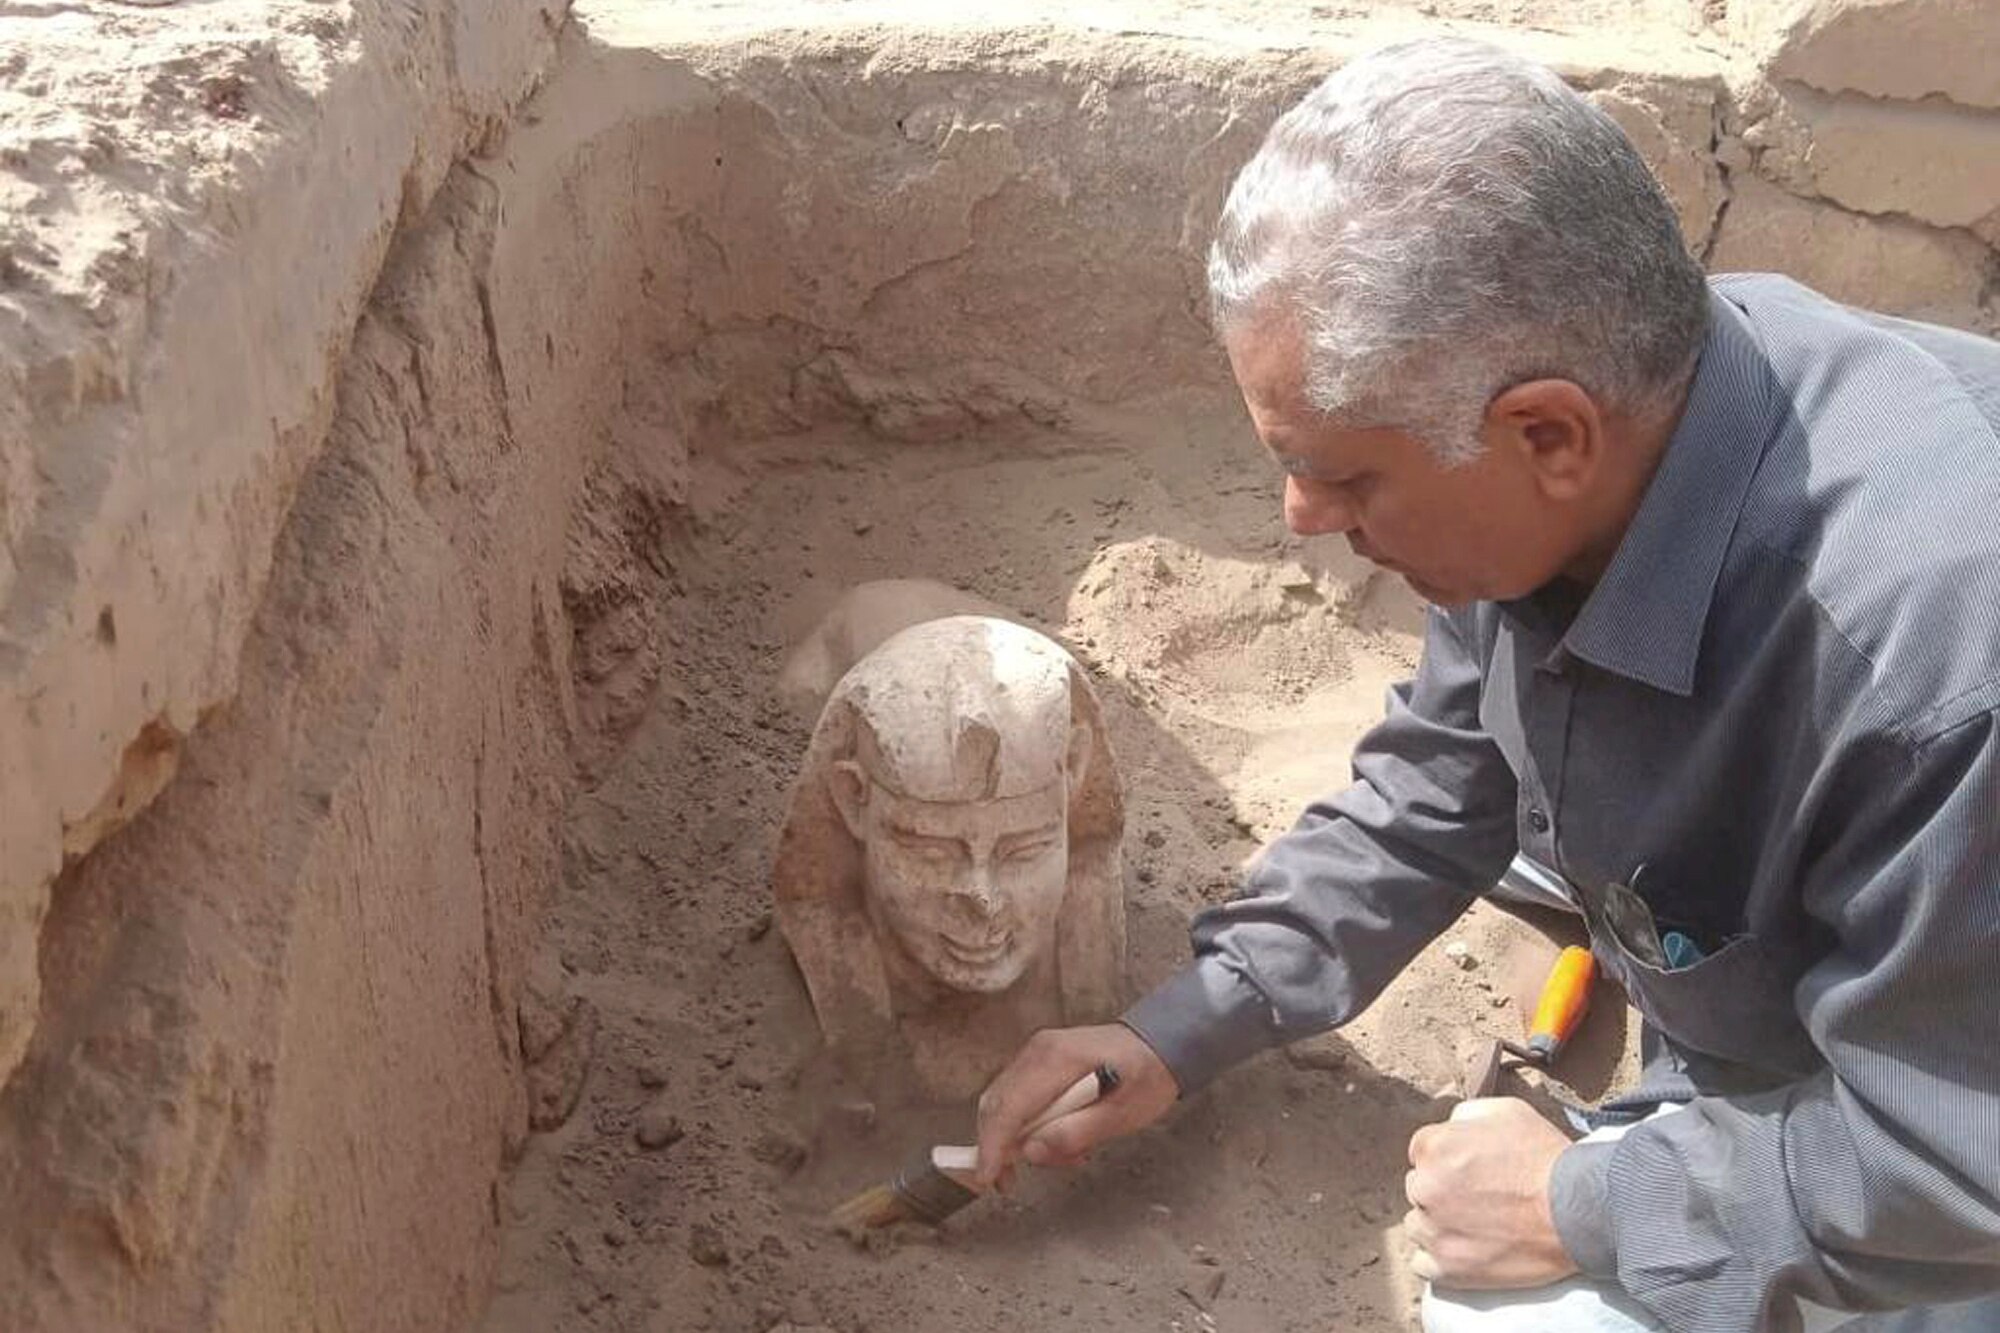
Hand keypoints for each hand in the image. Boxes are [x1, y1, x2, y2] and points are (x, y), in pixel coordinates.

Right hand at [973, 1024, 1179, 1189]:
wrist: (1160, 1043)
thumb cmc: (1147, 1075)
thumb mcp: (1123, 1113)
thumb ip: (1076, 1132)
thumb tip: (1031, 1151)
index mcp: (1057, 1059)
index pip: (1008, 1106)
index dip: (992, 1145)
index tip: (987, 1177)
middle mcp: (1038, 1050)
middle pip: (996, 1104)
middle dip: (998, 1147)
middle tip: (1011, 1181)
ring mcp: (1036, 1053)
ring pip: (1003, 1103)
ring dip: (1018, 1139)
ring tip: (1063, 1156)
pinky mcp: (1039, 1061)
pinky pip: (1018, 1097)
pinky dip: (1027, 1125)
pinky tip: (1060, 1138)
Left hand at [1403, 1097, 1578, 1289]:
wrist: (1578, 1213)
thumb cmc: (1546, 1160)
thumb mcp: (1506, 1111)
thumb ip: (1464, 1116)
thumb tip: (1450, 1128)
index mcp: (1434, 1147)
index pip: (1421, 1152)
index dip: (1448, 1160)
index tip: (1471, 1171)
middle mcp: (1425, 1188)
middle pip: (1419, 1189)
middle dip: (1442, 1191)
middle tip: (1479, 1198)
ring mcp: (1434, 1231)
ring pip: (1418, 1226)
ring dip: (1439, 1225)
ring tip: (1477, 1225)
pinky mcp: (1447, 1269)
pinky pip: (1423, 1264)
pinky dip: (1440, 1259)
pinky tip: (1466, 1250)